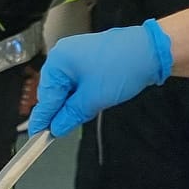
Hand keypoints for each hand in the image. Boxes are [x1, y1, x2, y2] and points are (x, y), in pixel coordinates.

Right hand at [27, 21, 172, 136]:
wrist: (151, 52)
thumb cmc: (122, 68)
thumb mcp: (93, 99)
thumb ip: (70, 115)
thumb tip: (57, 127)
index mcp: (58, 61)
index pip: (45, 97)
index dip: (43, 119)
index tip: (37, 136)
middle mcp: (63, 54)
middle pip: (53, 91)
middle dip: (59, 110)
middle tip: (60, 131)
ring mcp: (77, 55)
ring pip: (66, 87)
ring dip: (71, 103)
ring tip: (81, 115)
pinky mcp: (89, 59)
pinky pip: (77, 81)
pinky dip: (80, 94)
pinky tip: (88, 104)